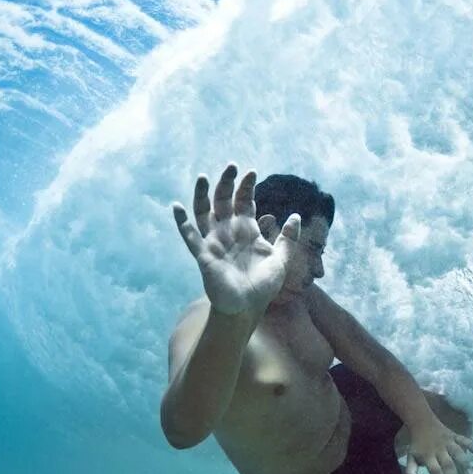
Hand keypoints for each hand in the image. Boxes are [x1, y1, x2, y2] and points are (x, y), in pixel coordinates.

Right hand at [172, 164, 300, 314]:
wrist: (247, 307)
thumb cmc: (263, 286)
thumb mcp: (281, 259)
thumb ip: (287, 238)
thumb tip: (296, 216)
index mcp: (247, 231)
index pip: (244, 202)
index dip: (246, 187)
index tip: (252, 172)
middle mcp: (228, 232)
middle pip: (224, 201)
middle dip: (227, 183)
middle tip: (231, 166)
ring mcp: (214, 242)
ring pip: (204, 213)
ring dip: (202, 195)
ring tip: (204, 176)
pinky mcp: (204, 255)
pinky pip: (190, 236)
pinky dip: (182, 222)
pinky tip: (176, 207)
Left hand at [403, 421, 472, 473]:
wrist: (421, 422)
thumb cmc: (417, 444)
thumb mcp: (410, 457)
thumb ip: (411, 472)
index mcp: (428, 456)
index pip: (435, 471)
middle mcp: (439, 450)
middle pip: (448, 465)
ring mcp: (448, 442)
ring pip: (458, 453)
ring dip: (465, 463)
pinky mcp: (454, 435)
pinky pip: (464, 440)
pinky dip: (471, 445)